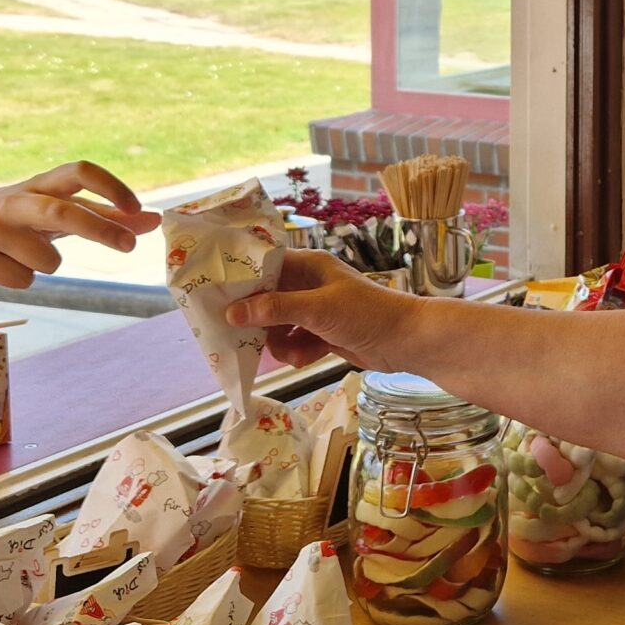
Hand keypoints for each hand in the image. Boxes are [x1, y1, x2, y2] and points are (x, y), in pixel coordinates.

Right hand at [0, 161, 159, 289]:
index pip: (79, 171)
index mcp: (43, 184)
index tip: (135, 207)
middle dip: (99, 229)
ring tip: (27, 253)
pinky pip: (24, 281)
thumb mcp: (62, 207)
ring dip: (49, 263)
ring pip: (47, 260)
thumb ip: (108, 216)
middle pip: (63, 211)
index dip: (109, 185)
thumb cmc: (26, 215)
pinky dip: (23, 279)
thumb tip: (155, 220)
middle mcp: (18, 200)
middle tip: (129, 246)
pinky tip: (5, 264)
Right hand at [228, 250, 416, 371]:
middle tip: (242, 337)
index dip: (242, 281)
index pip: (264, 266)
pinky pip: (296, 342)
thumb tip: (232, 313)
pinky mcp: (324, 333)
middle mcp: (309, 284)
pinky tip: (304, 359)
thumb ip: (275, 309)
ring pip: (279, 325)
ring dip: (280, 342)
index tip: (218, 298)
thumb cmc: (366, 314)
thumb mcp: (317, 309)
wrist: (407, 342)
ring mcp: (316, 310)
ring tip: (290, 353)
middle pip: (267, 299)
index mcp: (308, 265)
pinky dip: (297, 352)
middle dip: (259, 320)